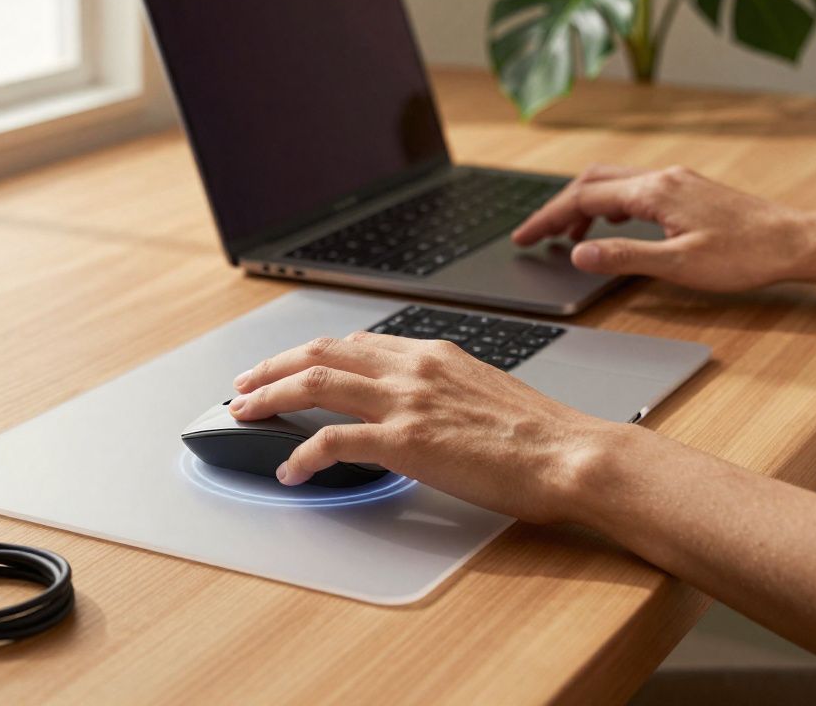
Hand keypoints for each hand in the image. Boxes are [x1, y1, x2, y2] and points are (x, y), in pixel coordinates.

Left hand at [229, 332, 631, 523]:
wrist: (571, 454)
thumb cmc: (540, 434)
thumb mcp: (483, 391)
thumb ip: (441, 389)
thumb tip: (415, 405)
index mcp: (431, 354)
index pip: (354, 344)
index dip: (311, 355)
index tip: (289, 366)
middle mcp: (412, 367)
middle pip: (320, 354)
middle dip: (273, 366)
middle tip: (245, 383)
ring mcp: (406, 402)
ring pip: (313, 384)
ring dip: (269, 397)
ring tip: (244, 414)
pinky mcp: (404, 441)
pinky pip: (332, 442)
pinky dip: (301, 455)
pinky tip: (290, 471)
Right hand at [511, 164, 815, 292]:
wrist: (795, 242)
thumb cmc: (743, 256)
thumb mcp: (678, 264)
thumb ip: (624, 257)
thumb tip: (577, 254)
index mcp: (654, 191)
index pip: (583, 198)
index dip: (546, 218)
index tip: (522, 237)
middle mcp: (662, 177)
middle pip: (591, 180)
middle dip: (556, 207)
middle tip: (533, 234)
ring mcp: (675, 181)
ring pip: (612, 181)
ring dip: (581, 205)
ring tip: (565, 237)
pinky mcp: (687, 190)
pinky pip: (632, 188)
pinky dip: (607, 205)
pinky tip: (610, 226)